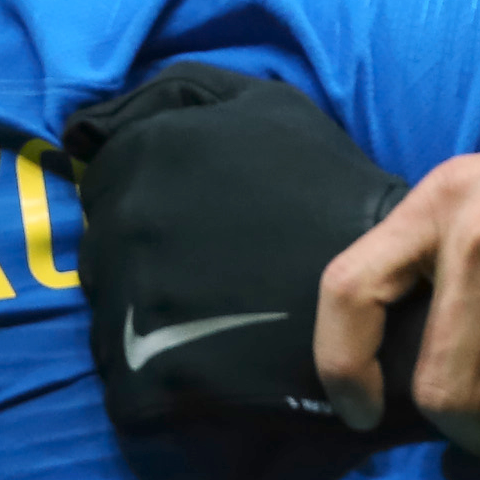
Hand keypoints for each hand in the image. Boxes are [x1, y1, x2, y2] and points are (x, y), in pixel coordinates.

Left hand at [65, 63, 411, 430]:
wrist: (390, 300)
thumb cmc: (330, 194)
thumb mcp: (266, 108)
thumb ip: (182, 93)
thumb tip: (89, 125)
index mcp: (147, 154)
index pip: (101, 183)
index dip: (147, 205)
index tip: (192, 228)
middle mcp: (124, 220)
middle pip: (100, 251)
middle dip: (141, 263)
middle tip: (208, 278)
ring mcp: (129, 300)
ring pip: (107, 318)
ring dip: (144, 325)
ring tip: (211, 326)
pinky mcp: (143, 372)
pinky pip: (124, 386)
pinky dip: (156, 385)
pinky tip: (207, 372)